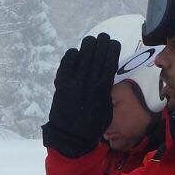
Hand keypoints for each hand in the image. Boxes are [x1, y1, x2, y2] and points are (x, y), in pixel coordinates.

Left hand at [42, 34, 120, 157]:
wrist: (71, 136)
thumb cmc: (93, 125)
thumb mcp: (107, 107)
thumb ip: (107, 90)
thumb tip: (106, 75)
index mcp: (103, 88)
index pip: (110, 61)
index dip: (112, 49)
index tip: (113, 43)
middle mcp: (89, 81)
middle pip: (97, 54)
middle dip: (101, 43)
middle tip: (102, 38)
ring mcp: (74, 81)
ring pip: (83, 55)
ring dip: (88, 45)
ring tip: (90, 42)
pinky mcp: (61, 83)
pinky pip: (67, 63)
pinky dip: (72, 55)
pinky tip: (76, 53)